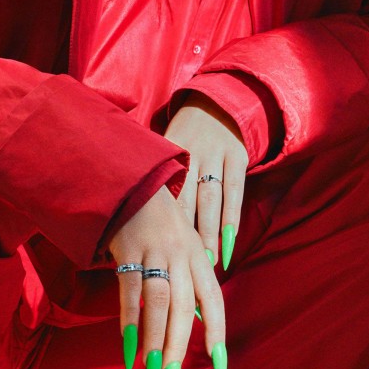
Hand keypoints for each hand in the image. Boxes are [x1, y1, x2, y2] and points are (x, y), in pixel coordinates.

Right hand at [107, 184, 226, 368]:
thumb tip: (199, 321)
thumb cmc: (159, 219)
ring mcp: (156, 252)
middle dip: (179, 355)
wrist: (133, 179)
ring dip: (155, 344)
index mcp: (198, 258)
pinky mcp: (129, 250)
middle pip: (185, 312)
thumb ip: (190, 281)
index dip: (218, 338)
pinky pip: (130, 292)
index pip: (214, 304)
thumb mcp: (182, 244)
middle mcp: (183, 256)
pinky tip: (127, 350)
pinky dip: (129, 322)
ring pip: (159, 305)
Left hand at [165, 95, 247, 273]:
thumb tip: (131, 216)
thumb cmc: (184, 136)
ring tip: (209, 260)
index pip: (165, 192)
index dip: (163, 222)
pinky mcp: (237, 156)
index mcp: (170, 152)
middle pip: (188, 199)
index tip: (159, 250)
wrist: (216, 103)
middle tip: (184, 265)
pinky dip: (232, 216)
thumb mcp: (166, 147)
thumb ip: (155, 177)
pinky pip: (235, 191)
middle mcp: (193, 153)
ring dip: (210, 232)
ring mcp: (217, 154)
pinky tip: (230, 239)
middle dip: (187, 233)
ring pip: (212, 199)